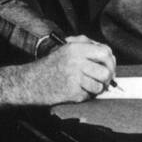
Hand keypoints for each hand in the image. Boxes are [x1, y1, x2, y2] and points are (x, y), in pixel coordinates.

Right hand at [0, 35, 116, 106]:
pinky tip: (77, 89)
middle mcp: (76, 62)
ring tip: (89, 85)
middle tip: (104, 80)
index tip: (108, 65)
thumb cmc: (50, 65)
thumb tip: (107, 54)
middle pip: (106, 71)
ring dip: (97, 88)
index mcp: (76, 48)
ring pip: (100, 86)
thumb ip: (87, 46)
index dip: (110, 60)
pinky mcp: (72, 93)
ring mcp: (74, 78)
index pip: (105, 52)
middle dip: (107, 78)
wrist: (31, 82)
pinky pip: (89, 95)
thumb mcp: (66, 48)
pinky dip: (86, 95)